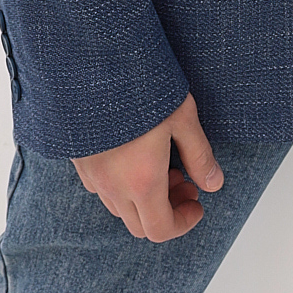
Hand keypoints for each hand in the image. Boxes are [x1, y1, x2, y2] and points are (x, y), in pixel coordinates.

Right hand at [70, 91, 223, 241]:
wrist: (95, 63)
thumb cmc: (141, 86)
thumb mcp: (182, 117)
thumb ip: (199, 155)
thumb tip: (214, 183)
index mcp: (142, 182)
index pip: (160, 229)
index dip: (184, 222)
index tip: (197, 202)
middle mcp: (113, 186)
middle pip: (140, 225)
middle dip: (167, 210)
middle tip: (184, 181)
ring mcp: (92, 175)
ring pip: (120, 208)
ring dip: (144, 199)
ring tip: (162, 165)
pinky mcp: (79, 160)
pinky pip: (101, 189)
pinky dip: (122, 186)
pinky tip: (134, 156)